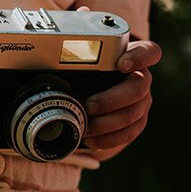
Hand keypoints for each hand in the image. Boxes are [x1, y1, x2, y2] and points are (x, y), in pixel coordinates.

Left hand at [82, 37, 161, 152]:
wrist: (103, 84)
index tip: (122, 64)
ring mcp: (143, 101)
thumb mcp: (89, 56)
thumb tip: (42, 56)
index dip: (139, 57)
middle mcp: (143, 78)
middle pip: (138, 88)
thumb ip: (77, 54)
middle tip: (89, 105)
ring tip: (86, 126)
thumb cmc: (94, 66)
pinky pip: (129, 133)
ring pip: (133, 114)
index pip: (149, 52)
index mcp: (136, 57)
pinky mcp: (138, 121)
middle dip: (111, 99)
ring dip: (107, 123)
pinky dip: (109, 138)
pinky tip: (93, 139)